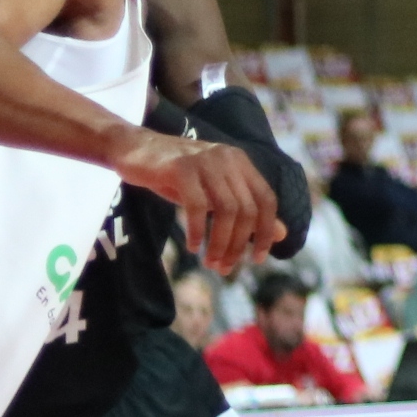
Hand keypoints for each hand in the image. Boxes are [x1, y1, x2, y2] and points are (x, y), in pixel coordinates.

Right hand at [118, 132, 278, 274]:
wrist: (133, 148)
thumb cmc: (176, 175)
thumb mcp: (213, 192)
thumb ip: (245, 210)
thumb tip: (283, 234)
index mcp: (241, 163)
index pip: (267, 200)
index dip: (267, 231)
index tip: (257, 259)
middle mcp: (229, 159)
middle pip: (247, 209)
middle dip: (238, 244)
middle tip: (224, 267)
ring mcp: (206, 161)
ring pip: (226, 209)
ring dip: (220, 242)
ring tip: (210, 262)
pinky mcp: (181, 168)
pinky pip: (197, 205)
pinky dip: (197, 230)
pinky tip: (191, 247)